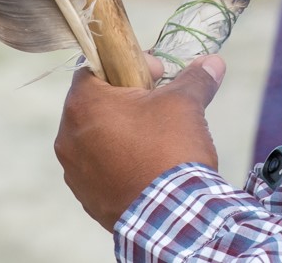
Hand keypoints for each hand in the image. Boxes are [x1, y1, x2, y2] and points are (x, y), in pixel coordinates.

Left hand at [54, 54, 225, 230]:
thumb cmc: (170, 148)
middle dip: (126, 97)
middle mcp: (68, 137)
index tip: (157, 74)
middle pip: (95, 102)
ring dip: (122, 130)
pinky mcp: (87, 198)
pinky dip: (119, 160)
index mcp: (84, 105)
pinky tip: (148, 163)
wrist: (171, 218)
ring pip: (96, 136)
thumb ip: (194, 78)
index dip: (127, 65)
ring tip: (155, 135)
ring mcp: (75, 172)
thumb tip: (213, 62)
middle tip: (158, 102)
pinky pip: (99, 168)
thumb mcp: (185, 103)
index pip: (94, 68)